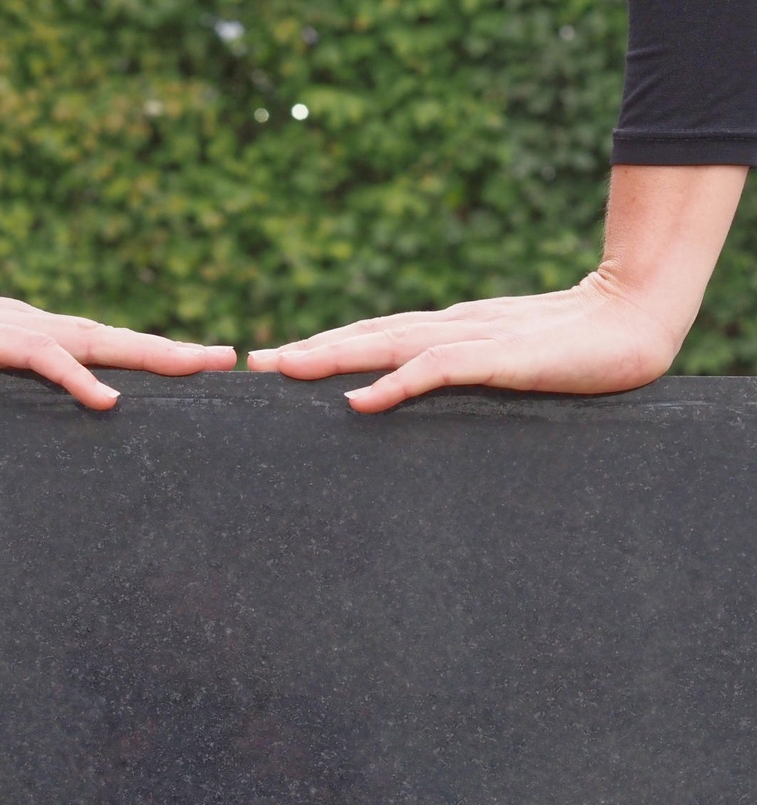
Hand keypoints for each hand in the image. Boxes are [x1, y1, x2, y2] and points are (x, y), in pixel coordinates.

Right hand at [0, 180, 235, 410]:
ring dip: (149, 354)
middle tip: (231, 358)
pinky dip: (76, 378)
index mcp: (43, 336)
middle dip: (178, 352)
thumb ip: (22, 384)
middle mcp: (41, 328)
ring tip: (199, 366)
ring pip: (96, 341)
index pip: (112, 347)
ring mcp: (16, 331)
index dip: (159, 357)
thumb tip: (65, 406)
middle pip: (121, 340)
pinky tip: (107, 399)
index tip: (205, 368)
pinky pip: (41, 359)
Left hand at [248, 271, 680, 412]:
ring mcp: (474, 338)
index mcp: (450, 329)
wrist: (638, 315)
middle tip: (256, 363)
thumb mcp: (506, 359)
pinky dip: (398, 383)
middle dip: (310, 350)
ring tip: (285, 368)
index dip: (326, 345)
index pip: (375, 334)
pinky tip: (362, 399)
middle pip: (367, 335)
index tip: (280, 361)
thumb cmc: (575, 345)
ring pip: (389, 344)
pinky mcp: (502, 357)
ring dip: (334, 355)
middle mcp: (451, 327)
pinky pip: (439, 369)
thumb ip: (464, 368)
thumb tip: (418, 388)